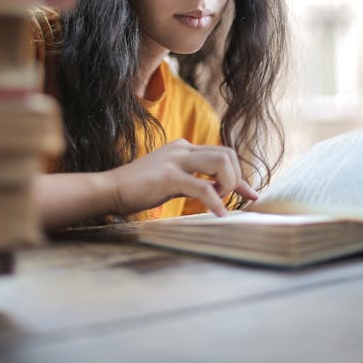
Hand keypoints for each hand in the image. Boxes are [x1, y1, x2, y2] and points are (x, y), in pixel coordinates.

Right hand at [106, 139, 257, 216]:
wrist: (111, 189)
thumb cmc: (139, 189)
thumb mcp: (172, 181)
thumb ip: (193, 180)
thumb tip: (217, 192)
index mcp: (184, 148)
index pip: (223, 153)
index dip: (240, 175)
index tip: (251, 194)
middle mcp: (182, 148)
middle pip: (227, 153)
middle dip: (236, 179)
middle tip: (229, 200)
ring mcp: (175, 159)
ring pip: (221, 162)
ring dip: (228, 185)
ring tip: (219, 203)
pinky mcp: (169, 176)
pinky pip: (202, 187)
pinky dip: (215, 202)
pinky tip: (219, 214)